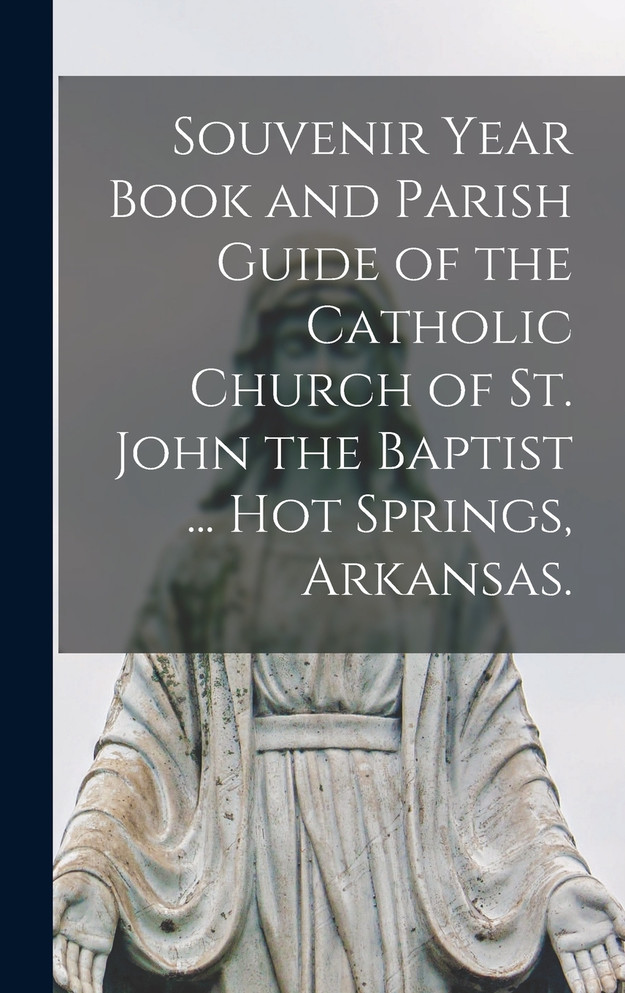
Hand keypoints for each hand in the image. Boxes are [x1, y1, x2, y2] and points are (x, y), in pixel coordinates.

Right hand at [53, 872, 118, 992]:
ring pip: (84, 970)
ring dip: (85, 986)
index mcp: (58, 934)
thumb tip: (51, 930)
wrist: (96, 876)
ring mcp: (87, 945)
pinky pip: (99, 966)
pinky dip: (97, 981)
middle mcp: (70, 943)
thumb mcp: (62, 894)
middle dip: (73, 982)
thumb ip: (55, 910)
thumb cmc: (74, 884)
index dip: (59, 969)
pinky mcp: (102, 944)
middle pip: (70, 966)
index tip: (64, 981)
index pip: (57, 956)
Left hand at [547, 876, 624, 992]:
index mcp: (608, 934)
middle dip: (606, 977)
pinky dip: (574, 980)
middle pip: (602, 965)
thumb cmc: (587, 889)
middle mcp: (594, 943)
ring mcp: (578, 945)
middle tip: (610, 988)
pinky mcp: (562, 946)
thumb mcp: (606, 899)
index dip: (619, 965)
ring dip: (591, 983)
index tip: (623, 975)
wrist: (562, 882)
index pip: (616, 955)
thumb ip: (618, 915)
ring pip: (587, 969)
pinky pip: (569, 966)